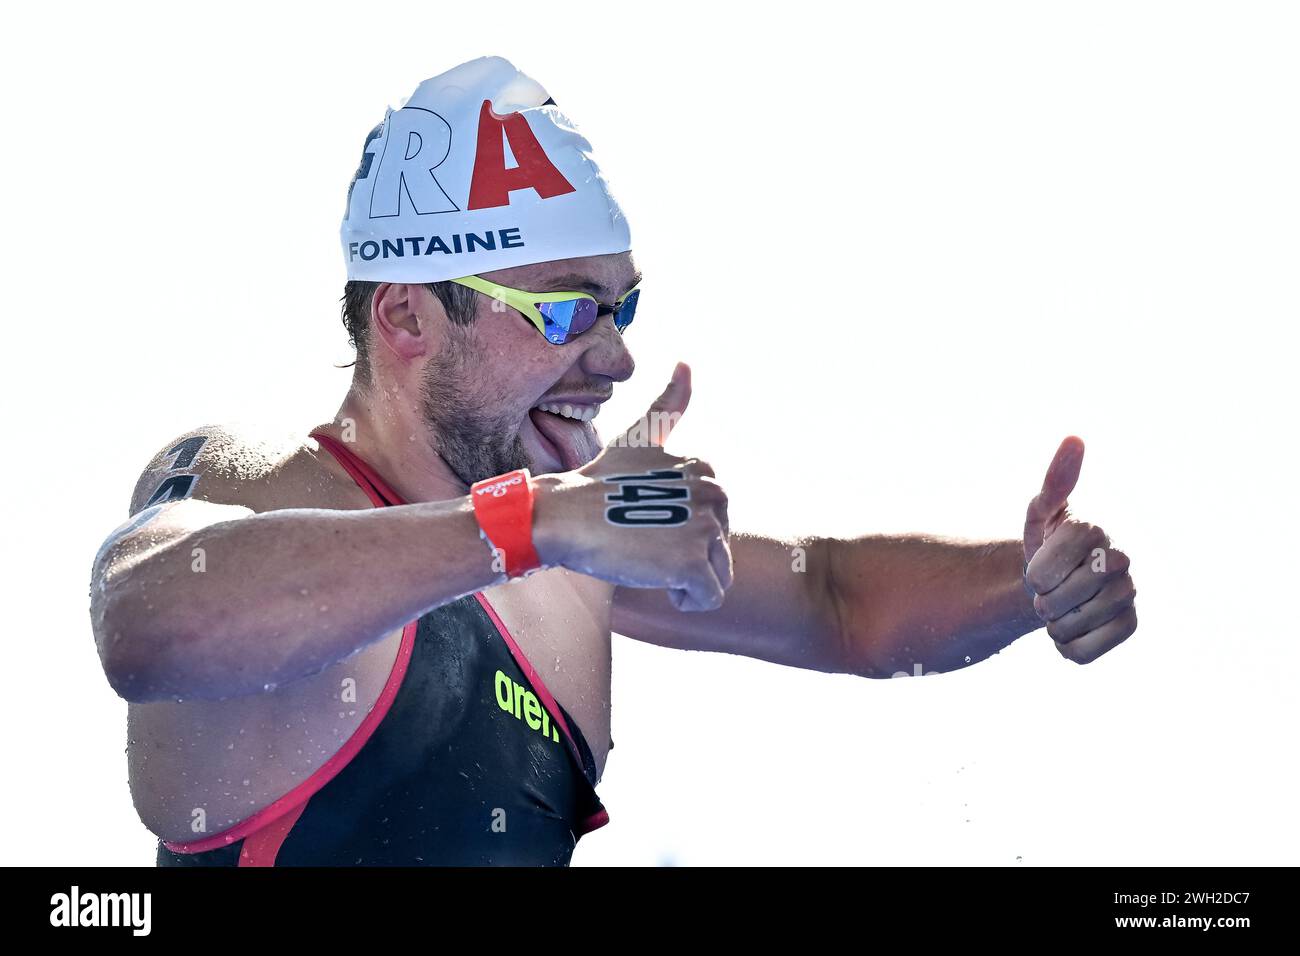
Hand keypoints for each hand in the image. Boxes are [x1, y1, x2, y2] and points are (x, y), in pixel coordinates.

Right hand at [533, 362, 732, 610]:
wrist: (562, 518)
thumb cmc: (595, 484)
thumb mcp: (637, 439)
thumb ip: (668, 405)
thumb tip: (687, 363)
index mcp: (704, 469)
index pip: (712, 517)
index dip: (679, 527)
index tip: (644, 519)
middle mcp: (713, 494)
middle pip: (717, 545)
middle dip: (685, 553)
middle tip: (642, 541)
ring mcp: (705, 528)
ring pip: (718, 572)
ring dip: (685, 578)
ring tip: (648, 560)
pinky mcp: (693, 563)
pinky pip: (711, 595)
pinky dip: (686, 598)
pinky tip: (658, 583)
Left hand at [1023, 436, 1137, 662]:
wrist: (1056, 581)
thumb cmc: (1046, 541)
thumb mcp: (1040, 511)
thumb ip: (1055, 481)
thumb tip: (1075, 439)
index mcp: (1094, 529)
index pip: (1046, 569)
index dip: (1034, 574)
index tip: (1038, 566)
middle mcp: (1121, 559)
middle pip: (1060, 598)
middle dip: (1041, 599)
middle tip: (1046, 590)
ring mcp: (1129, 593)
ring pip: (1074, 625)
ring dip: (1053, 623)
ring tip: (1059, 607)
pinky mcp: (1129, 625)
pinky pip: (1085, 652)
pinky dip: (1068, 646)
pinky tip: (1072, 628)